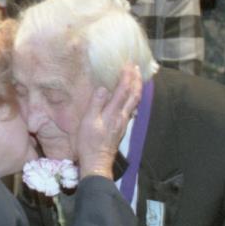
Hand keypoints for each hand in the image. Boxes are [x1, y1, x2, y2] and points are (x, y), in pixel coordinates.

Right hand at [74, 64, 141, 179]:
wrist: (97, 162)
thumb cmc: (89, 143)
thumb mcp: (87, 122)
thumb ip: (96, 104)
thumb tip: (103, 88)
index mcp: (113, 113)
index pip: (123, 90)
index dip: (127, 76)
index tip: (128, 64)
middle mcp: (122, 116)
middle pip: (134, 95)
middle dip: (136, 79)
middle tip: (136, 67)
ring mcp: (124, 123)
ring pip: (135, 102)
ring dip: (137, 88)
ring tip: (136, 78)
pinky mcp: (122, 127)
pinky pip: (131, 108)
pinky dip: (133, 98)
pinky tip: (130, 97)